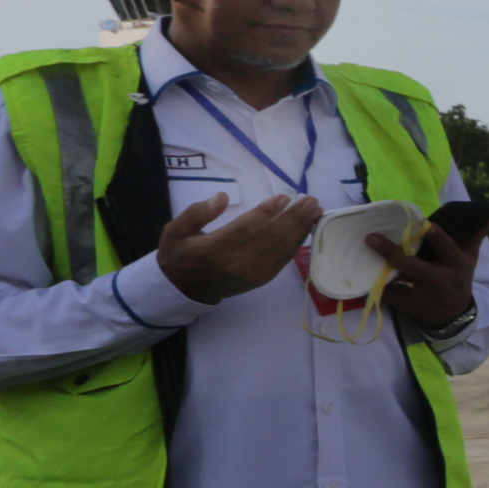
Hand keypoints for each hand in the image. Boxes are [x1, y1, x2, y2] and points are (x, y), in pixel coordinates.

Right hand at [156, 192, 320, 305]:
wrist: (185, 290)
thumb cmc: (179, 255)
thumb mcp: (174, 231)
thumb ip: (196, 213)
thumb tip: (222, 197)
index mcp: (212, 251)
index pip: (245, 229)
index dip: (266, 213)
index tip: (283, 198)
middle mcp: (235, 264)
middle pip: (270, 238)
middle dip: (294, 218)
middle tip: (310, 200)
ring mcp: (251, 274)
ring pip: (281, 249)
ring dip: (301, 228)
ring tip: (315, 210)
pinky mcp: (261, 279)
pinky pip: (283, 259)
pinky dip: (297, 242)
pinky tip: (306, 227)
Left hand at [367, 220, 482, 333]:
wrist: (451, 313)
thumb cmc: (458, 278)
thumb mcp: (469, 259)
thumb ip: (475, 237)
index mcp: (456, 265)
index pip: (447, 248)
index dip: (437, 237)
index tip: (425, 224)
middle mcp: (439, 280)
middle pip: (412, 266)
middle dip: (391, 252)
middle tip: (371, 238)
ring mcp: (422, 295)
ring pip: (396, 279)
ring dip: (380, 267)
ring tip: (364, 252)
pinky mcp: (407, 305)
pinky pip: (389, 291)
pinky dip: (378, 281)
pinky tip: (368, 271)